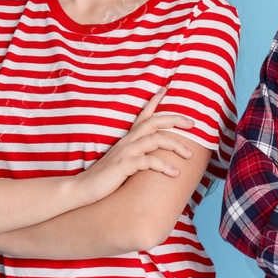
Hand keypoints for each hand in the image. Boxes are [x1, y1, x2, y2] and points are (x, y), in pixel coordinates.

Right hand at [72, 88, 196, 206]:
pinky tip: (175, 173)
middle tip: (192, 122)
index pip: (142, 116)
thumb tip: (152, 155)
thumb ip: (136, 155)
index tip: (165, 89)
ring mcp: (126, 152)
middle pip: (154, 123)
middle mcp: (128, 142)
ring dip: (175, 145)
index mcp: (127, 139)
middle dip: (174, 119)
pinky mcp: (124, 165)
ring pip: (155, 139)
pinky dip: (164, 166)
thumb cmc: (106, 176)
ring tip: (189, 154)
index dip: (154, 102)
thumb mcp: (122, 161)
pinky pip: (148, 161)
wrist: (84, 188)